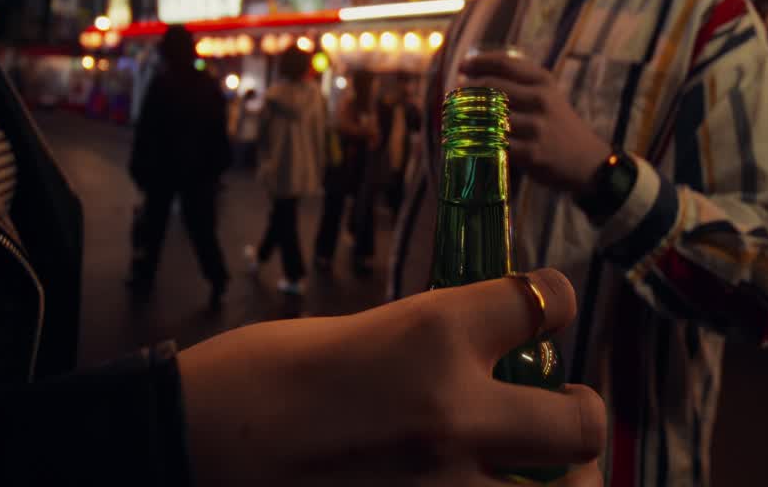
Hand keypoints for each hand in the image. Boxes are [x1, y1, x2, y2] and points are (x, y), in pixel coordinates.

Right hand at [178, 268, 605, 485]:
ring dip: (561, 480)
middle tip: (562, 412)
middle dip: (582, 414)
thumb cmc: (253, 378)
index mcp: (434, 338)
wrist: (185, 449)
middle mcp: (457, 417)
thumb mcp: (354, 336)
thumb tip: (477, 358)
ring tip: (537, 470)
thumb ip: (428, 349)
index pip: (543, 301)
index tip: (547, 306)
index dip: (553, 298)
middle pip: (582, 423)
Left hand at [461, 54, 608, 193]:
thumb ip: (522, 84)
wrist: (588, 162)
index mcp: (544, 82)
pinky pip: (494, 145)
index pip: (505, 63)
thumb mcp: (550, 96)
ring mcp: (536, 127)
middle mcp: (541, 100)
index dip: (478, 62)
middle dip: (467, 90)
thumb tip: (478, 76)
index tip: (462, 66)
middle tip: (453, 95)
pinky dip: (476, 143)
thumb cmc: (560, 126)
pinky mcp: (531, 153)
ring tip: (455, 117)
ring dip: (466, 117)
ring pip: (489, 117)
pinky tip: (465, 141)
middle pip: (491, 87)